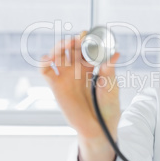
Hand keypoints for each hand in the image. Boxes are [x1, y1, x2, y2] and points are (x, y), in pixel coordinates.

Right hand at [40, 31, 119, 160]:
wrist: (98, 127)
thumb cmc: (107, 106)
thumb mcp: (111, 87)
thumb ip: (109, 70)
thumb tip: (115, 54)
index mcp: (91, 67)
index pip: (85, 48)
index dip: (85, 40)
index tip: (87, 33)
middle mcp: (76, 69)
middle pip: (70, 49)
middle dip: (72, 41)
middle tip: (76, 38)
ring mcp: (65, 76)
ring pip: (58, 56)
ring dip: (58, 47)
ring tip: (65, 44)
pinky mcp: (56, 86)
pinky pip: (46, 72)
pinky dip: (43, 63)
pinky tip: (48, 59)